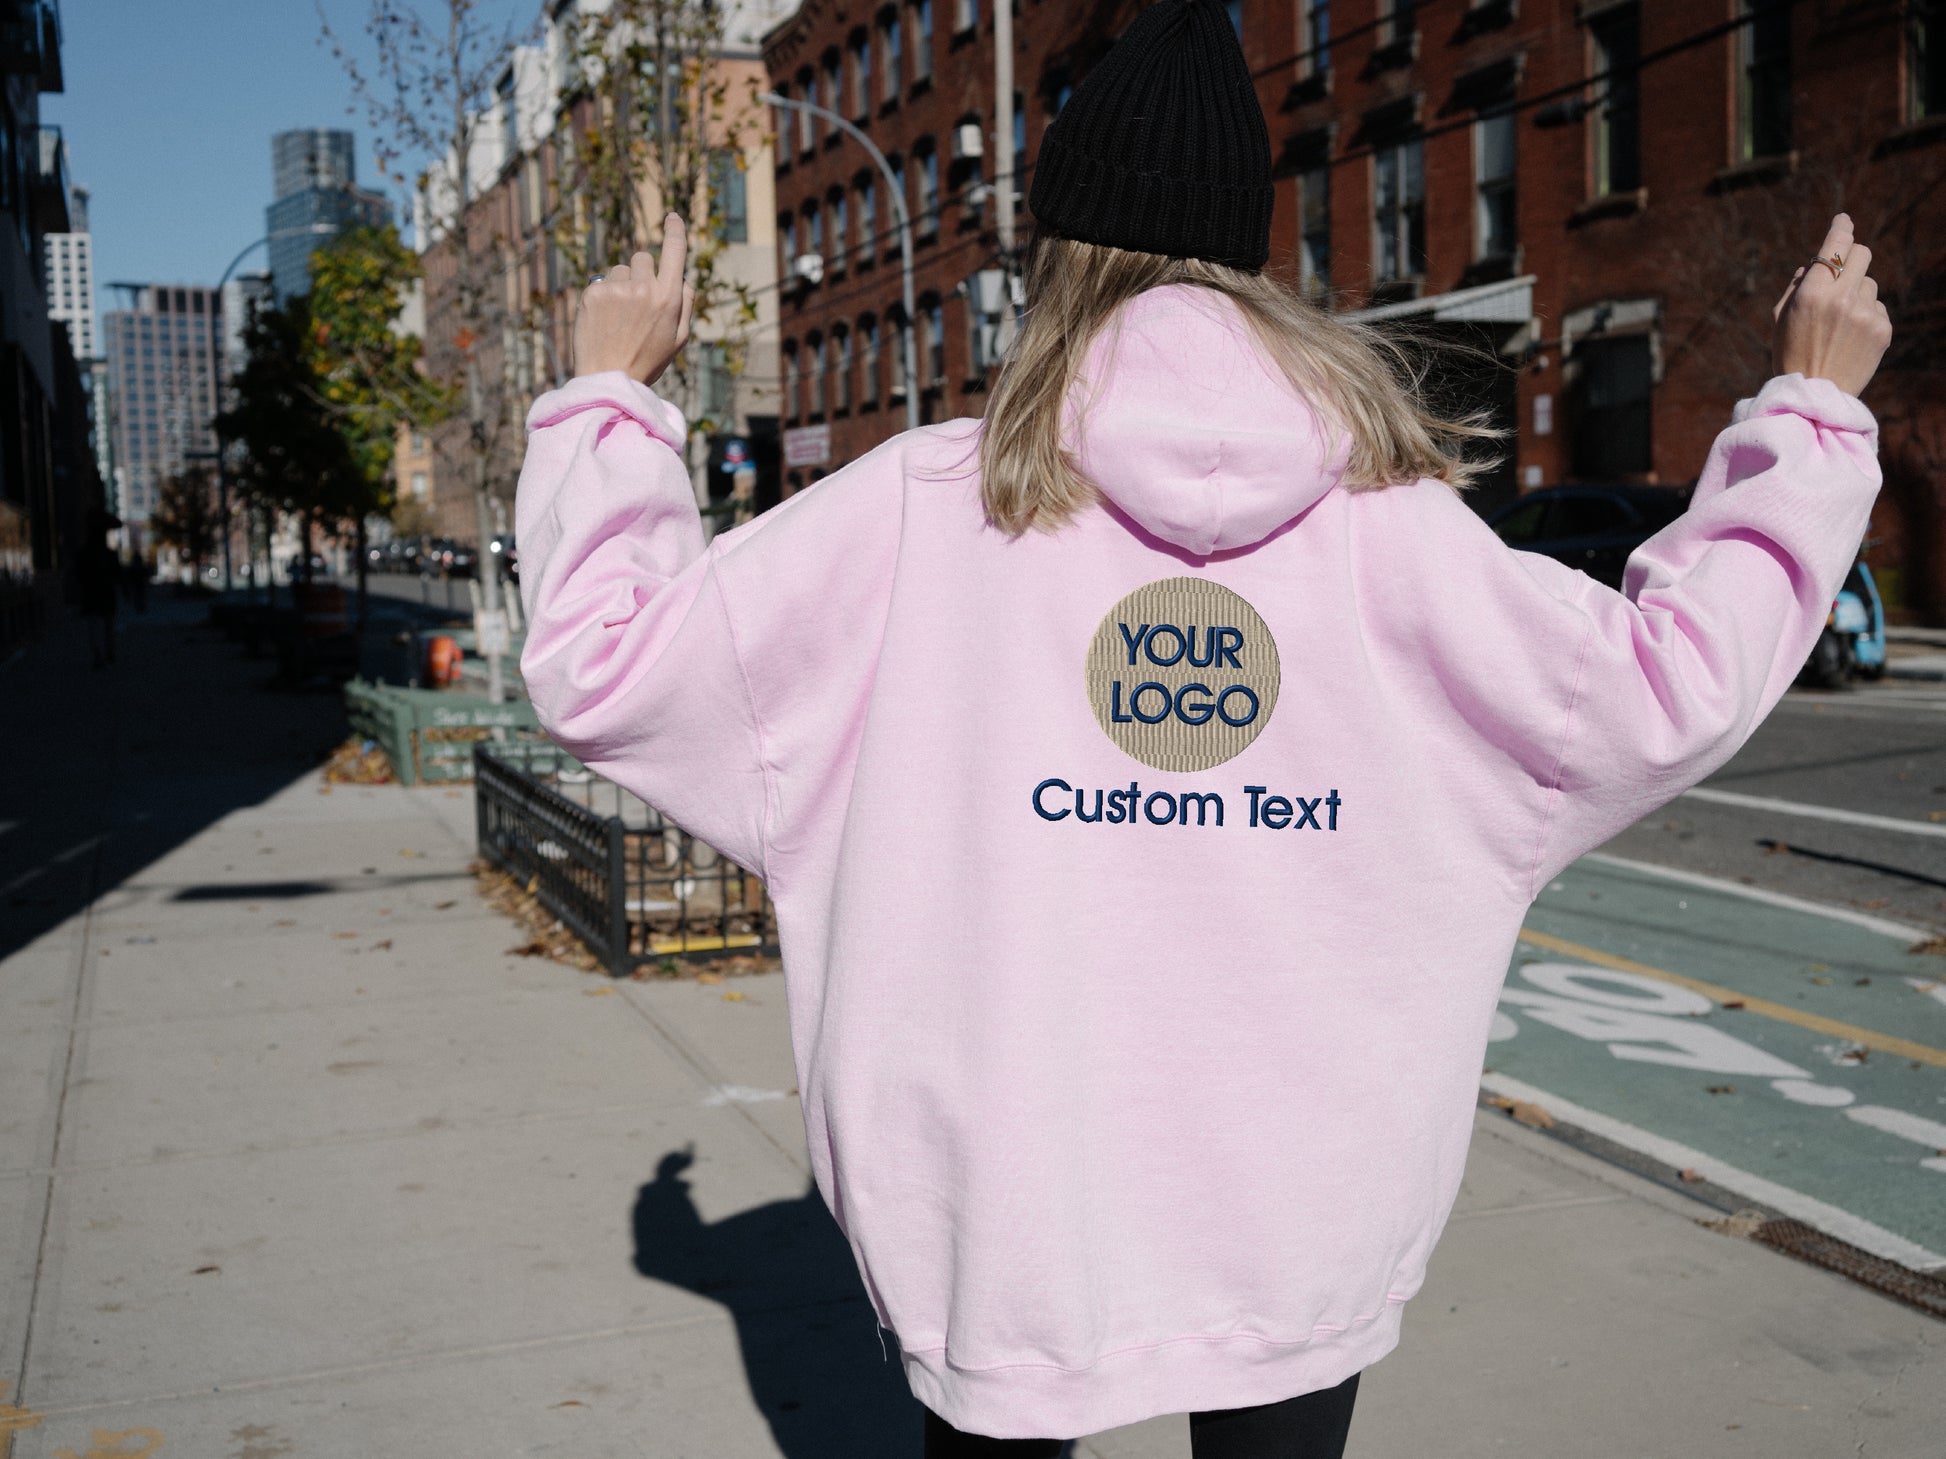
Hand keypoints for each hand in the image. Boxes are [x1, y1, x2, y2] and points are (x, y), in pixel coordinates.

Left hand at [572, 213, 695, 384]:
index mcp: (669, 298)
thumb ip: (685, 304)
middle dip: (641, 273)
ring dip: (620, 285)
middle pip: (643, 257)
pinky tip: (603, 319)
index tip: (672, 217)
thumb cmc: (648, 361)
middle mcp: (644, 288)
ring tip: (618, 317)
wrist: (609, 379)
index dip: (675, 231)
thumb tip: (682, 277)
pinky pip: (601, 281)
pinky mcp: (593, 292)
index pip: (675, 252)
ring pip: (620, 270)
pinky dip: (602, 295)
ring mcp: (616, 289)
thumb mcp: (679, 338)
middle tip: (637, 303)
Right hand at [1771, 213, 1891, 395]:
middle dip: (1853, 257)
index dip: (1841, 228)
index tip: (1844, 219)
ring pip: (1870, 283)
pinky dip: (1866, 316)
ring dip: (1857, 292)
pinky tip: (1850, 337)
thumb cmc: (1791, 353)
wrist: (1814, 395)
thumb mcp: (1781, 318)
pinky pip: (1878, 308)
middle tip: (1842, 272)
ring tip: (1840, 322)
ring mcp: (1866, 314)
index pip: (1835, 246)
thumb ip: (1798, 285)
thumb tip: (1816, 262)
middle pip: (1862, 254)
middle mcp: (1842, 299)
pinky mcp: (1882, 330)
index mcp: (1812, 294)